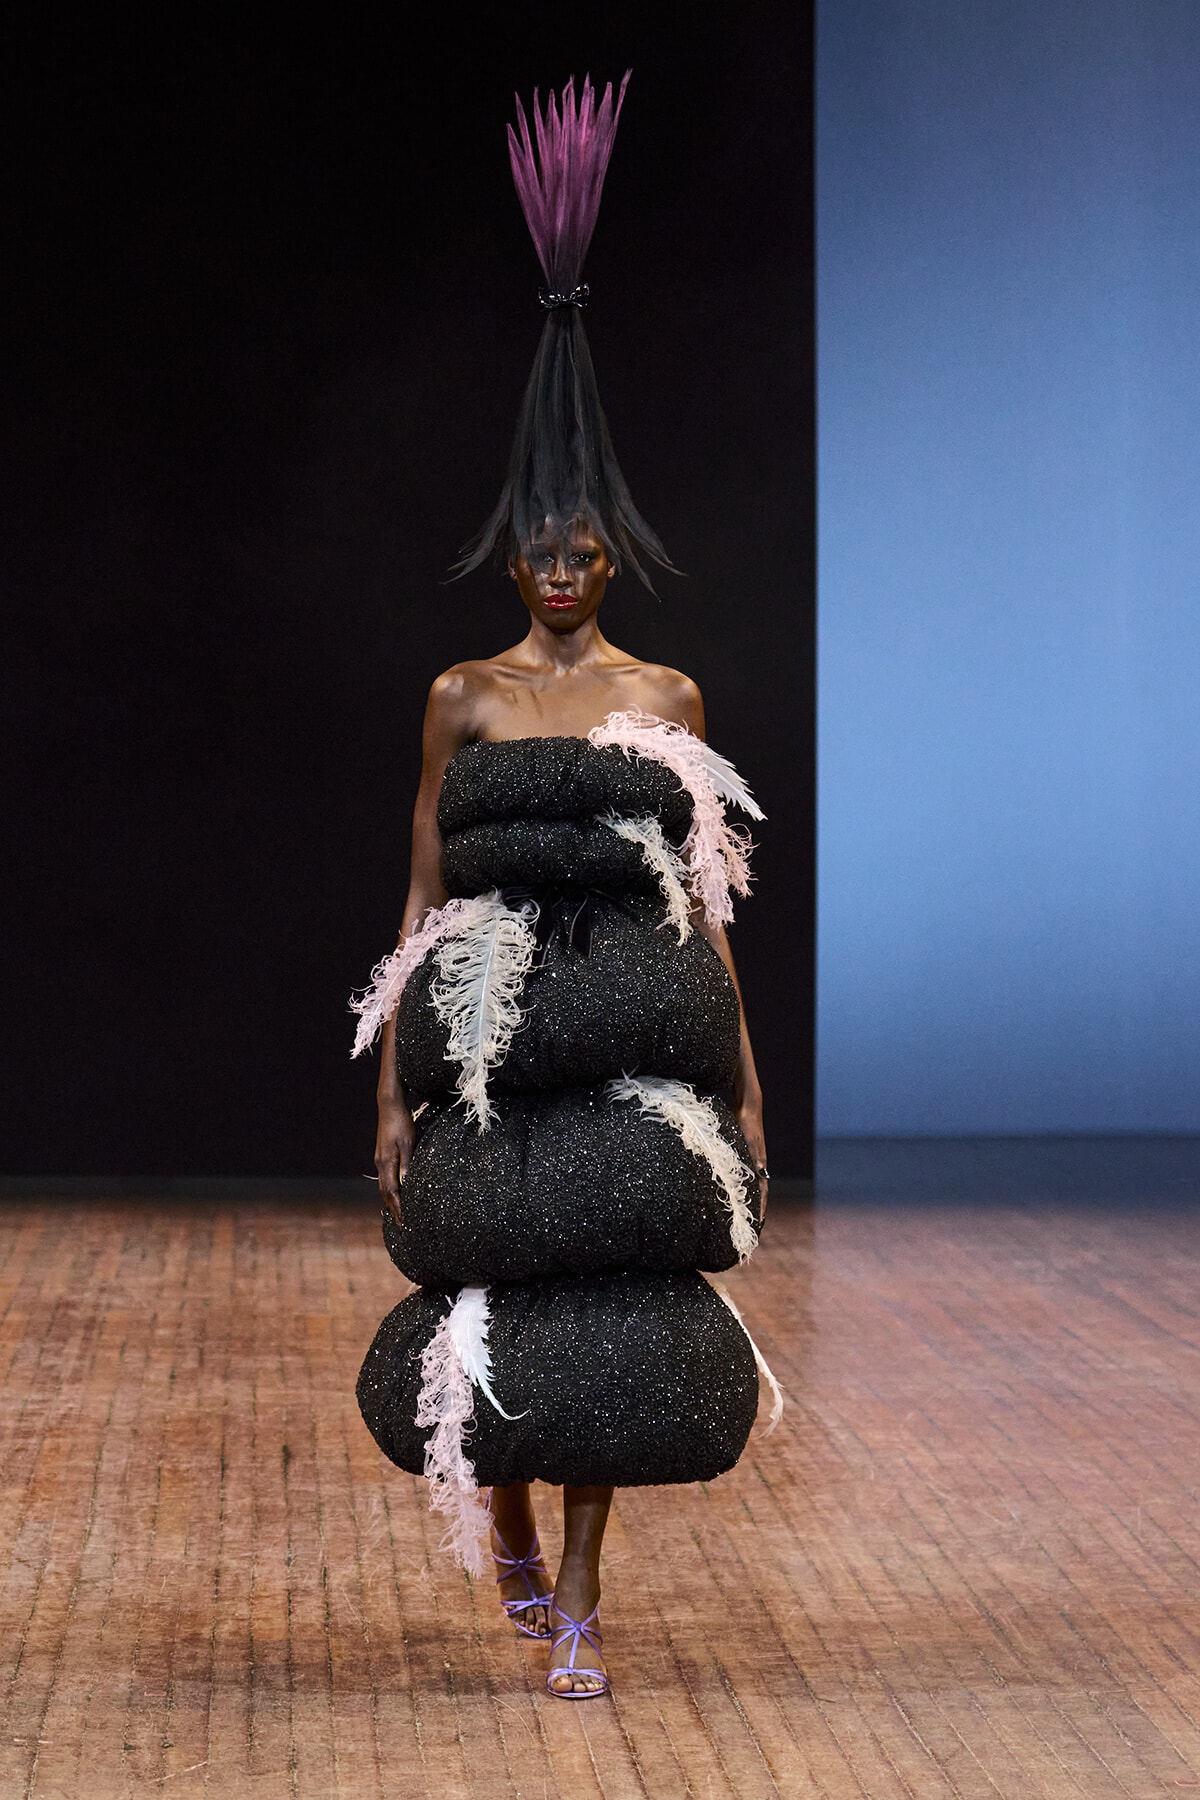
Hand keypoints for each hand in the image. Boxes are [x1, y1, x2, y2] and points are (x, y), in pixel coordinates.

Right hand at [375, 1094, 413, 1225]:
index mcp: (386, 1163)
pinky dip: (390, 1191)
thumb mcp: (408, 1142)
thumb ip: (408, 1164)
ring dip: (390, 1202)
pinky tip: (395, 1194)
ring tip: (398, 1216)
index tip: (405, 1223)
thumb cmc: (401, 1122)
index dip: (398, 1209)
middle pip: (386, 1193)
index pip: (392, 1193)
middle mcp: (380, 1164)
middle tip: (402, 1227)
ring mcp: (380, 1160)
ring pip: (384, 1187)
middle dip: (394, 1210)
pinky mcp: (382, 1155)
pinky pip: (385, 1179)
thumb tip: (407, 1184)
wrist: (389, 1105)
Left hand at [738, 1092, 768, 1219]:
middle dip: (755, 1210)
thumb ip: (754, 1157)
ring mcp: (752, 1162)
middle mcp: (758, 1167)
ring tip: (742, 1216)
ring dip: (748, 1201)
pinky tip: (733, 1193)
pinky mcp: (744, 1156)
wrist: (748, 1107)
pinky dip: (741, 1188)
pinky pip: (744, 1178)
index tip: (758, 1224)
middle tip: (750, 1227)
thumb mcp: (749, 1141)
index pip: (763, 1192)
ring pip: (751, 1186)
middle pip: (758, 1193)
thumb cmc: (747, 1123)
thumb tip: (761, 1173)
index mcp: (760, 1165)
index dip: (761, 1208)